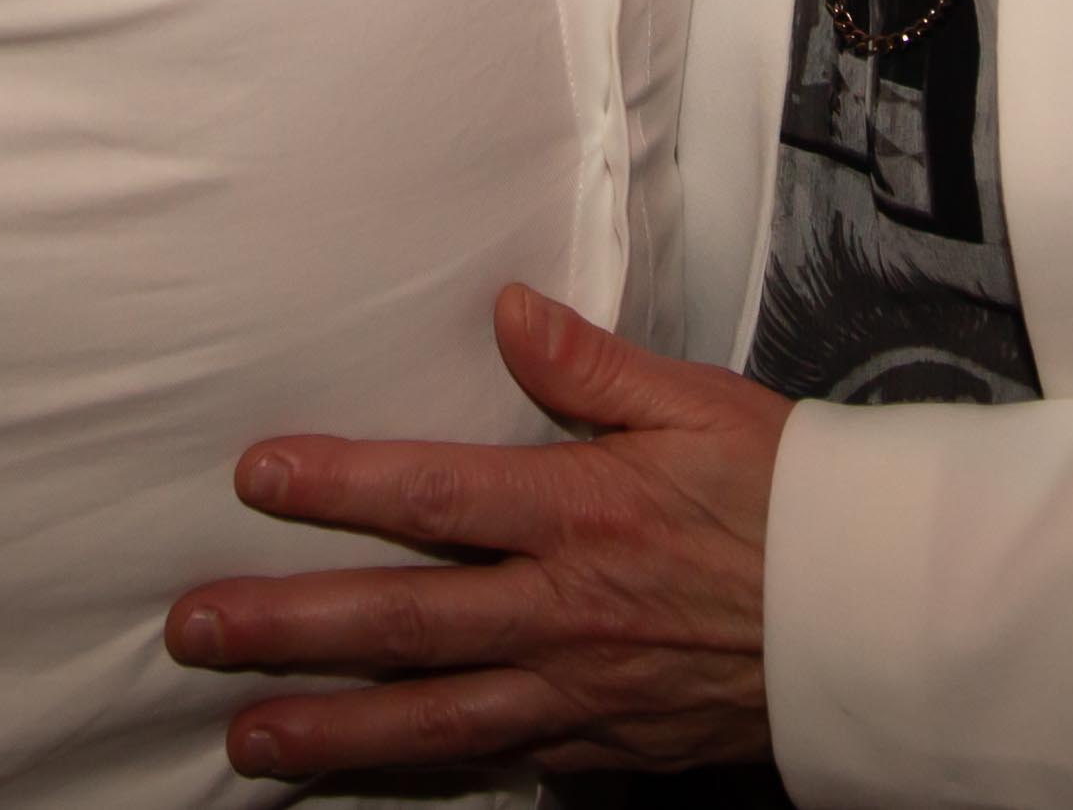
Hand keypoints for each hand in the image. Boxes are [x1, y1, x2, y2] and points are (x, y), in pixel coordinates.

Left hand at [166, 283, 788, 782]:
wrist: (878, 613)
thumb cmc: (789, 495)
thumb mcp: (699, 405)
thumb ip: (593, 365)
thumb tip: (507, 310)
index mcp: (585, 509)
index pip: (438, 496)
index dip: (341, 484)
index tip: (258, 476)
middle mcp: (567, 606)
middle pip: (407, 620)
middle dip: (292, 625)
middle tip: (195, 630)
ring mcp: (581, 688)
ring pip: (434, 717)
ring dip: (332, 728)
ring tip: (244, 738)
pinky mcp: (604, 742)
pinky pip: (500, 761)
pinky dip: (427, 773)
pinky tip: (363, 778)